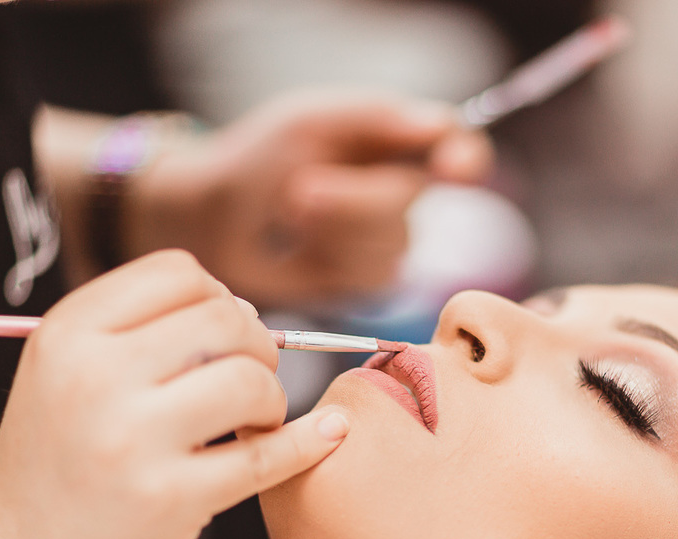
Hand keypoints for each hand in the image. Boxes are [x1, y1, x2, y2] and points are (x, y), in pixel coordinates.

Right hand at [0, 250, 348, 538]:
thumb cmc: (53, 467)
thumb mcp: (63, 376)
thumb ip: (138, 333)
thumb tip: (243, 312)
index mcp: (67, 334)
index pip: (178, 272)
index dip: (218, 298)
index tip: (223, 336)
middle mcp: (93, 377)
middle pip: (225, 319)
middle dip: (257, 345)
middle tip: (249, 383)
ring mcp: (130, 440)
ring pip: (251, 381)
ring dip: (271, 401)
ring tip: (252, 424)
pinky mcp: (169, 499)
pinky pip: (268, 455)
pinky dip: (310, 442)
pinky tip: (327, 436)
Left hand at [121, 89, 493, 307]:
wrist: (212, 218)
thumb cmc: (258, 160)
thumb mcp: (308, 122)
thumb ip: (376, 117)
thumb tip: (442, 125)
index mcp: (396, 139)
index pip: (454, 142)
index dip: (465, 155)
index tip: (456, 167)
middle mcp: (402, 190)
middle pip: (411, 197)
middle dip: (352, 198)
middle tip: (298, 193)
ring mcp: (389, 239)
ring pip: (389, 242)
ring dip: (330, 231)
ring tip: (289, 214)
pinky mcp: (369, 283)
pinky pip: (367, 277)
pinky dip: (324, 263)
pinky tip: (298, 249)